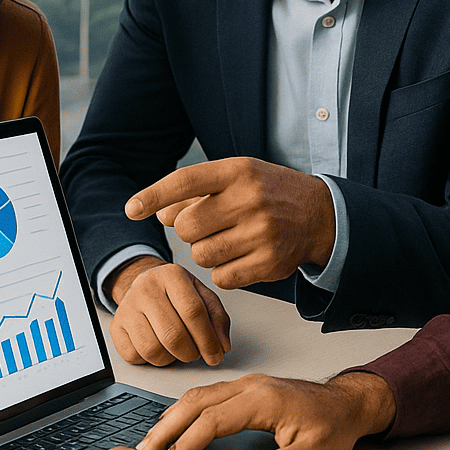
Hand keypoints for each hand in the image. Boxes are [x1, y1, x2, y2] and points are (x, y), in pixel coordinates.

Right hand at [110, 258, 231, 365]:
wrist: (144, 285)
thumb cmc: (175, 293)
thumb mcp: (201, 295)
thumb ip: (217, 318)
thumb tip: (222, 346)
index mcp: (172, 275)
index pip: (193, 312)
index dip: (207, 340)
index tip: (216, 355)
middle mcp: (146, 288)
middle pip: (172, 335)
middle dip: (190, 353)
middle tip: (196, 353)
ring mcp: (127, 307)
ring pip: (152, 350)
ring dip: (171, 358)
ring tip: (177, 349)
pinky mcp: (116, 326)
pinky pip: (134, 356)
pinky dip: (150, 360)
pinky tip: (158, 347)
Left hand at [126, 157, 335, 288]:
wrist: (319, 215)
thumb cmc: (267, 193)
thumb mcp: (235, 180)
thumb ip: (195, 194)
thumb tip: (159, 214)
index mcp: (238, 172)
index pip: (185, 182)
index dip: (154, 196)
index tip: (131, 209)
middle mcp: (250, 199)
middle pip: (187, 227)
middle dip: (191, 230)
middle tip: (212, 225)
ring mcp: (262, 233)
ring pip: (201, 255)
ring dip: (206, 252)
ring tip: (230, 239)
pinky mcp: (269, 263)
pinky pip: (221, 277)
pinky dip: (224, 272)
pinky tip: (242, 256)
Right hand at [138, 372, 395, 449]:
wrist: (350, 404)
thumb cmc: (334, 427)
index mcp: (264, 400)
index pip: (212, 421)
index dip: (187, 443)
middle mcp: (252, 386)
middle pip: (196, 402)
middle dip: (167, 427)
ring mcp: (249, 384)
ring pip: (199, 394)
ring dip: (173, 415)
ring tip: (153, 439)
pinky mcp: (249, 388)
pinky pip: (208, 394)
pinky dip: (187, 408)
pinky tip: (177, 421)